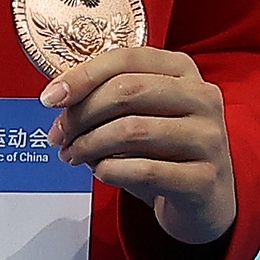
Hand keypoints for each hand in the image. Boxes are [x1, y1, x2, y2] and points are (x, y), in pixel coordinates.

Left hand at [45, 44, 237, 248]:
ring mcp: (208, 138)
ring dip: (90, 145)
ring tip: (73, 155)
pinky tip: (102, 172)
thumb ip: (109, 98)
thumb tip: (59, 97)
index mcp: (184, 71)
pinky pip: (145, 170)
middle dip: (81, 114)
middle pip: (127, 91)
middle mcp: (202, 98)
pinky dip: (111, 171)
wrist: (205, 201)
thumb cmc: (165, 153)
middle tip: (58, 135)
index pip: (128, 59)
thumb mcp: (142, 115)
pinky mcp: (204, 178)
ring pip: (133, 130)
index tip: (51, 98)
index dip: (83, 76)